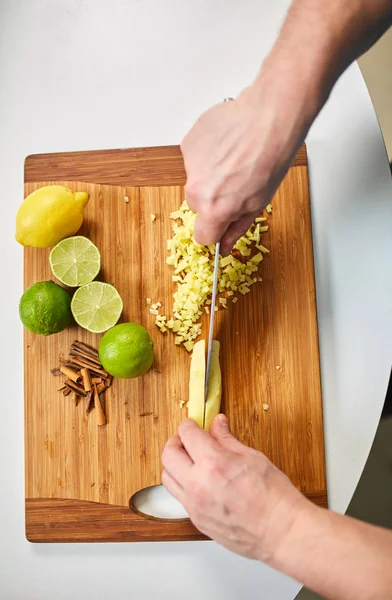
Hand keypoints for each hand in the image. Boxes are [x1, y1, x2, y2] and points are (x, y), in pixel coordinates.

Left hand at [162, 415, 307, 561]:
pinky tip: (199, 481)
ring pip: (168, 478)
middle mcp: (197, 484)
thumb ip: (227, 440)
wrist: (281, 530)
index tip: (193, 424)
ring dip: (175, 465)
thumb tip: (217, 425)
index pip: (187, 435)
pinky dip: (184, 485)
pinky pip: (180, 497)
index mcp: (212, 463)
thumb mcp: (251, 457)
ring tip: (190, 461)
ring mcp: (195, 505)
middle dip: (175, 442)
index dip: (188, 425)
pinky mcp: (197, 520)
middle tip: (187, 440)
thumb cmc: (273, 496)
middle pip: (168, 455)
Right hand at [181, 84, 307, 254]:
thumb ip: (236, 228)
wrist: (270, 118)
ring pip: (197, 180)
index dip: (215, 230)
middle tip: (236, 183)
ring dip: (211, 175)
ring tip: (235, 159)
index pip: (202, 236)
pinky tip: (228, 145)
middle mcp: (196, 189)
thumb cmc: (271, 158)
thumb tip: (225, 245)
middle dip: (214, 200)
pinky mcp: (189, 143)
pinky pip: (195, 158)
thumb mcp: (259, 203)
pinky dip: (208, 155)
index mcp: (215, 209)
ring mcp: (190, 164)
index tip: (223, 222)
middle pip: (198, 206)